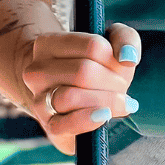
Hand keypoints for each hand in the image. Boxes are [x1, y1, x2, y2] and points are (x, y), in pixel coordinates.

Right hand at [23, 23, 140, 154]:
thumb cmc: (95, 66)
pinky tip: (104, 115)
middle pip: (83, 72)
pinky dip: (87, 120)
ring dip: (105, 101)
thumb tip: (127, 58)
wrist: (73, 97)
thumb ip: (125, 39)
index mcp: (48, 44)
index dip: (114, 58)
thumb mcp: (111, 44)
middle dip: (112, 82)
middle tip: (122, 87)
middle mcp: (36, 71)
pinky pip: (64, 124)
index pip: (93, 46)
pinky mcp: (48, 125)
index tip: (120, 65)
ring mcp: (38, 99)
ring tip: (119, 102)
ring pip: (70, 97)